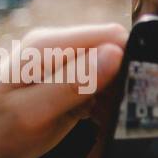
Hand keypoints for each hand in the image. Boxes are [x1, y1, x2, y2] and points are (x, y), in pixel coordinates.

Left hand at [0, 24, 126, 157]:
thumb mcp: (32, 114)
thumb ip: (74, 82)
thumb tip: (116, 53)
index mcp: (48, 46)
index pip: (113, 36)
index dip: (125, 64)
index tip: (119, 96)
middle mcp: (56, 47)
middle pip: (114, 52)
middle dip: (118, 83)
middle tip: (101, 115)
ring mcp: (60, 62)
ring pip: (110, 69)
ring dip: (110, 96)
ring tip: (91, 121)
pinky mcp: (63, 78)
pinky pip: (98, 83)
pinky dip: (100, 103)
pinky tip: (87, 121)